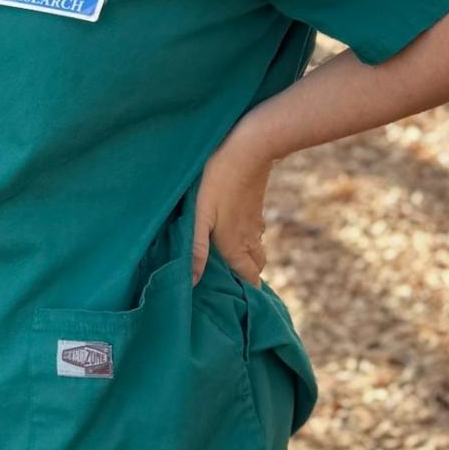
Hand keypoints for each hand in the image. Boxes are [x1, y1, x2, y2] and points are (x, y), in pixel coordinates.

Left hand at [191, 134, 276, 288]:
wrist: (250, 147)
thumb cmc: (219, 180)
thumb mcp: (201, 214)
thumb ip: (197, 249)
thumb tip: (193, 282)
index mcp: (236, 246)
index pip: (250, 281)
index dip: (245, 294)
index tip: (235, 302)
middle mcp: (250, 237)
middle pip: (255, 268)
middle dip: (245, 276)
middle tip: (227, 279)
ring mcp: (255, 220)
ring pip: (256, 248)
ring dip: (246, 256)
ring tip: (227, 257)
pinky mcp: (255, 205)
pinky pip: (255, 230)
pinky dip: (247, 236)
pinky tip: (232, 226)